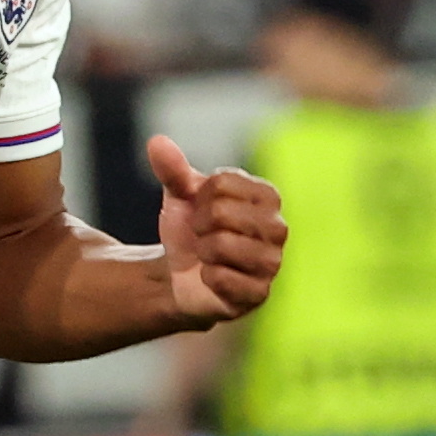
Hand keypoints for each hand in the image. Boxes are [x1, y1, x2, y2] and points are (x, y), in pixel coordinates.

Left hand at [151, 133, 282, 327]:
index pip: (222, 184)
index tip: (203, 211)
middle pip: (222, 212)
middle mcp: (278, 227)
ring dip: (203, 252)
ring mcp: (272, 263)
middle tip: (203, 236)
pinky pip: (220, 278)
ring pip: (222, 245)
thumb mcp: (179, 196)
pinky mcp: (259, 294)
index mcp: (267, 195)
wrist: (180, 276)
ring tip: (209, 256)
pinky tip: (213, 278)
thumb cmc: (190, 230)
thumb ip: (172, 169)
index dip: (199, 198)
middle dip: (199, 225)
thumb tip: (156, 142)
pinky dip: (206, 277)